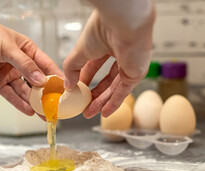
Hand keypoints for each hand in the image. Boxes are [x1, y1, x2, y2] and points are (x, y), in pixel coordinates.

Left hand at [0, 16, 61, 115]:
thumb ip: (25, 65)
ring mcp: (9, 74)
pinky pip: (11, 96)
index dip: (55, 77)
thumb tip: (41, 81)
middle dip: (46, 95)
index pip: (46, 65)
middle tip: (56, 107)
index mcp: (27, 50)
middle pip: (36, 82)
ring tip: (44, 114)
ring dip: (34, 103)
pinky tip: (29, 111)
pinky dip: (19, 104)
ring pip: (24, 91)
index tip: (65, 89)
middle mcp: (20, 64)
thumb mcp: (9, 47)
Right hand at [63, 1, 154, 117]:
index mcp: (105, 45)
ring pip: (113, 88)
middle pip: (105, 80)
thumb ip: (72, 69)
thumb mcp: (79, 51)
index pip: (93, 67)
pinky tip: (104, 112)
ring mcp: (129, 65)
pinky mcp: (136, 73)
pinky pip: (124, 91)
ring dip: (101, 102)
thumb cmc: (102, 29)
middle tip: (84, 107)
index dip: (84, 81)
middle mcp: (119, 55)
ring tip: (89, 113)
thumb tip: (68, 85)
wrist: (122, 24)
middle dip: (93, 95)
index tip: (76, 92)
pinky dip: (114, 103)